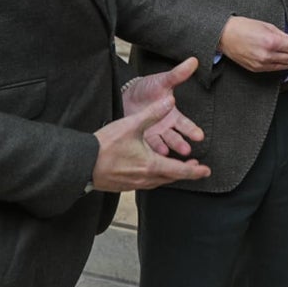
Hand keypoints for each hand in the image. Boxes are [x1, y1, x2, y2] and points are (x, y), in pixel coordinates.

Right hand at [92, 96, 211, 191]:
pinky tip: (152, 169)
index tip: (206, 171)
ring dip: (170, 174)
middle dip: (185, 172)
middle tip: (195, 167)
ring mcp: (134, 184)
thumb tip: (170, 101)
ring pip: (159, 181)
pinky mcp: (124, 185)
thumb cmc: (105, 146)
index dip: (195, 171)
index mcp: (151, 165)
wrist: (81, 164)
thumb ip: (152, 113)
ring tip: (176, 166)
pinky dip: (156, 176)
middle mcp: (145, 178)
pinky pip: (147, 182)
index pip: (180, 171)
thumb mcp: (131, 125)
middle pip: (171, 178)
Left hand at [121, 57, 204, 155]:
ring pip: (162, 143)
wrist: (126, 94)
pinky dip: (149, 148)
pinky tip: (152, 151)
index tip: (200, 136)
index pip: (186, 125)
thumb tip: (193, 61)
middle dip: (181, 144)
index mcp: (173, 115)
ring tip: (168, 152)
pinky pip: (146, 144)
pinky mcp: (140, 138)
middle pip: (176, 137)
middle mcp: (166, 127)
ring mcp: (153, 133)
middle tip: (187, 150)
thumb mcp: (163, 81)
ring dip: (166, 148)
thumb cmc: (148, 88)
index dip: (192, 130)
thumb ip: (178, 74)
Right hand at [219, 15, 287, 72]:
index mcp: (270, 41)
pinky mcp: (257, 69)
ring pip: (286, 65)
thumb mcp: (267, 26)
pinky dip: (287, 65)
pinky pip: (276, 68)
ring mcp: (262, 64)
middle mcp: (267, 55)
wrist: (224, 36)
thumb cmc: (244, 26)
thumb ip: (285, 35)